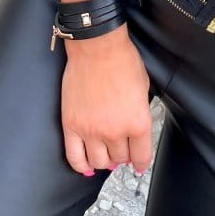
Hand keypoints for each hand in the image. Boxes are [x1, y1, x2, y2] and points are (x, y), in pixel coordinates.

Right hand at [61, 23, 153, 176]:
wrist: (97, 48)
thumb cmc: (123, 61)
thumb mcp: (143, 89)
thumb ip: (139, 114)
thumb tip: (135, 129)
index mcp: (137, 122)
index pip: (141, 156)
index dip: (141, 163)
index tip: (139, 166)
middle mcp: (115, 131)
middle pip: (120, 158)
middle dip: (123, 157)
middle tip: (122, 151)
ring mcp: (91, 130)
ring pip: (98, 162)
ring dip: (104, 162)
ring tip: (106, 156)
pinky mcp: (71, 126)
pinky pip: (74, 157)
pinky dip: (81, 166)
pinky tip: (86, 167)